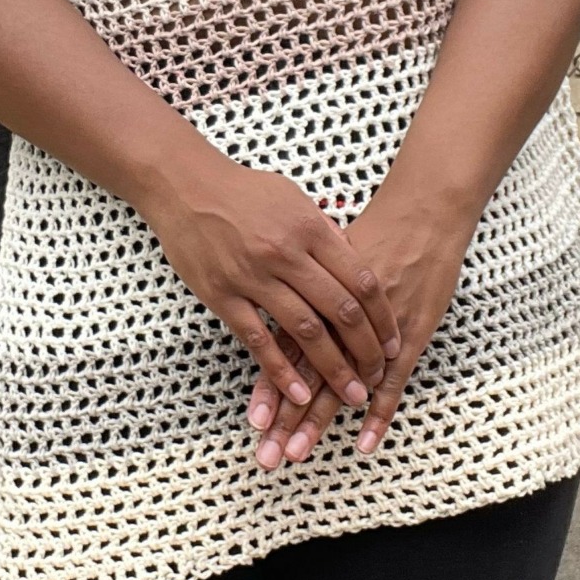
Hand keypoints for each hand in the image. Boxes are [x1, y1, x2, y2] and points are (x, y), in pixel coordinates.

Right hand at [138, 154, 400, 415]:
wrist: (185, 185)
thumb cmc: (242, 190)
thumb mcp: (295, 199)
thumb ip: (325, 233)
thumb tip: (355, 262)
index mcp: (309, 229)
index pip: (360, 281)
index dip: (382, 317)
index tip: (394, 341)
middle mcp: (286, 254)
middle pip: (340, 311)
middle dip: (366, 350)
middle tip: (379, 375)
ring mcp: (253, 276)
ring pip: (304, 331)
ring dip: (333, 368)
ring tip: (352, 394)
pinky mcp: (222, 295)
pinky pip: (257, 339)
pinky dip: (280, 370)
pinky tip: (298, 393)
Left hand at [246, 191, 473, 466]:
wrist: (423, 211)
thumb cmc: (373, 228)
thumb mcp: (321, 251)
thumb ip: (296, 282)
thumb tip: (265, 300)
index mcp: (313, 293)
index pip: (283, 347)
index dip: (268, 386)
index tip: (252, 420)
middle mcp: (340, 315)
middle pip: (304, 374)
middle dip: (284, 417)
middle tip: (265, 455)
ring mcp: (375, 328)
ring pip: (342, 383)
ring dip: (318, 423)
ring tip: (296, 455)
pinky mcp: (411, 334)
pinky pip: (394, 381)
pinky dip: (378, 413)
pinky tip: (364, 443)